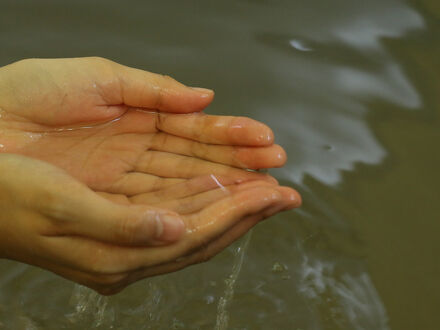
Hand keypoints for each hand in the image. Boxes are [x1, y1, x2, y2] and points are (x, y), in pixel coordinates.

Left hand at [0, 57, 285, 196]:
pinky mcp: (107, 217)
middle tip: (283, 181)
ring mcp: (124, 192)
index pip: (196, 140)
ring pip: (187, 199)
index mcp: (138, 128)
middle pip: (200, 174)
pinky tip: (227, 212)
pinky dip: (192, 215)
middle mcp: (137, 166)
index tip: (268, 144)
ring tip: (269, 197)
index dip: (233, 142)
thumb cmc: (26, 96)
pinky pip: (158, 217)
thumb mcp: (98, 78)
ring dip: (229, 199)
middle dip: (244, 177)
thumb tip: (205, 98)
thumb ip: (153, 89)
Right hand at [0, 154, 299, 293]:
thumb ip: (118, 225)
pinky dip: (207, 197)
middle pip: (205, 232)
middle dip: (248, 210)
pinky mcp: (125, 219)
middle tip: (285, 193)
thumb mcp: (58, 208)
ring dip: (234, 203)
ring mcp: (129, 237)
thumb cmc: (8, 196)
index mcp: (117, 256)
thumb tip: (173, 231)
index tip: (272, 192)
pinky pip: (179, 210)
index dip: (237, 212)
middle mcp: (130, 251)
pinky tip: (225, 188)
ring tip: (268, 189)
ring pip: (197, 221)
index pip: (196, 236)